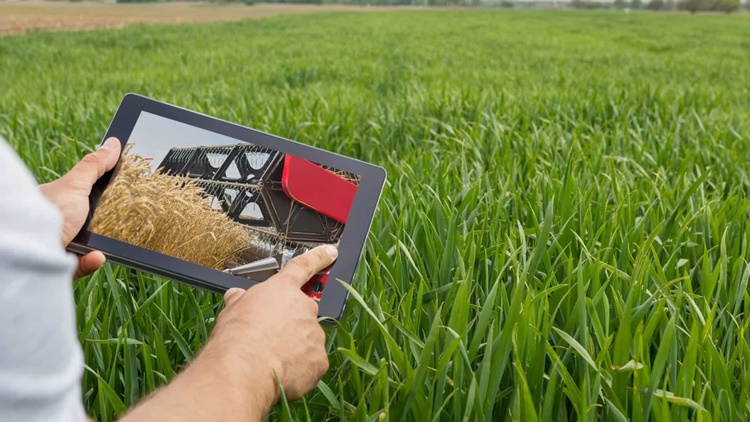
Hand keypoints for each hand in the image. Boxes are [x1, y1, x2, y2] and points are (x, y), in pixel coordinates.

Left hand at [39, 137, 120, 277]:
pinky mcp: (65, 265)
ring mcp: (62, 244)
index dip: (106, 194)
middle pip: (92, 221)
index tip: (127, 193)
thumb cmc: (50, 212)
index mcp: (62, 202)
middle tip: (127, 218)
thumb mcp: (76, 185)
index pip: (87, 195)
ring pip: (90, 244)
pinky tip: (97, 255)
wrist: (32, 250)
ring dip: (102, 244)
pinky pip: (84, 263)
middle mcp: (60, 222)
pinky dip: (93, 260)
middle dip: (108, 221)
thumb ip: (94, 166)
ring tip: (110, 240)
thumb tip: (114, 143)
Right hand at [119, 245, 336, 421]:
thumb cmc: (235, 338)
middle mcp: (304, 307)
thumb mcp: (231, 310)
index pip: (303, 267)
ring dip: (294, 348)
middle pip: (303, 313)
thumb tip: (236, 296)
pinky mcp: (319, 359)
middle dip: (290, 324)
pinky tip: (282, 373)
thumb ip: (240, 300)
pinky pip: (312, 363)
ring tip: (271, 359)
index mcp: (282, 290)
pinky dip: (300, 369)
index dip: (319, 258)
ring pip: (308, 340)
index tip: (331, 252)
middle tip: (270, 339)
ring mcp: (314, 333)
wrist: (243, 369)